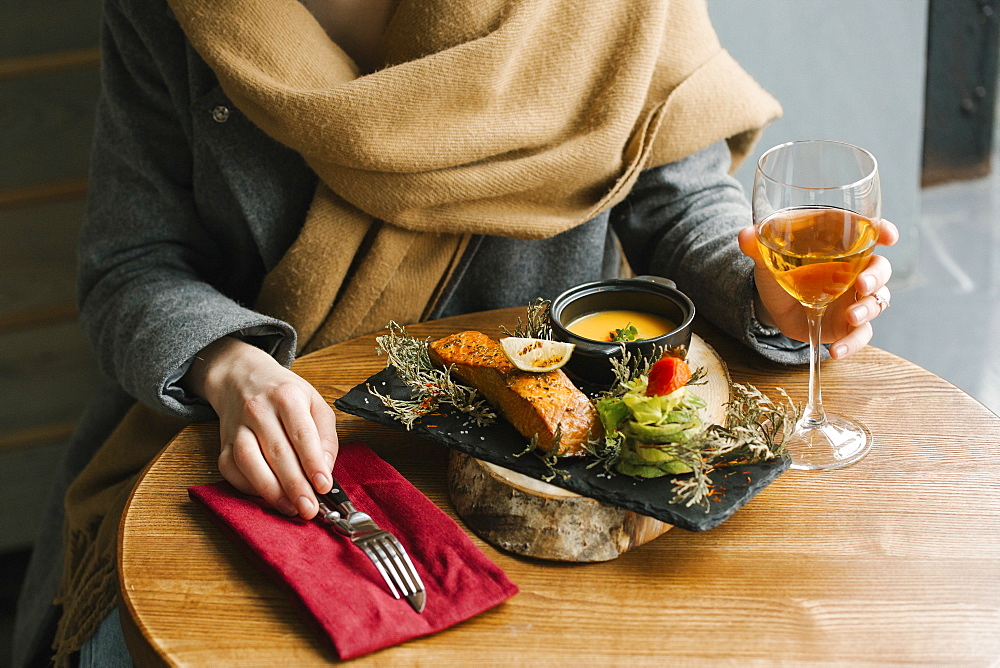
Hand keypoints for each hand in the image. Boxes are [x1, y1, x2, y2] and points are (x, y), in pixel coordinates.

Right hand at [182, 336, 337, 517]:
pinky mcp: (223, 443)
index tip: (324, 486)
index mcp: (286, 396)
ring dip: (270, 490)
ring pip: (249, 462)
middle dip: (295, 485)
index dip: (312, 462)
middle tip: (309, 508)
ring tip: (290, 508)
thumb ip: (325, 435)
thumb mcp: (314, 402)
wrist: (241, 377)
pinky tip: (267, 496)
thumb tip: (326, 469)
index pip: (301, 433)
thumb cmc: (283, 393)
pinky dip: (248, 487)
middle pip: (276, 452)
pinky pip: (230, 470)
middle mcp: (258, 410)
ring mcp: (237, 427)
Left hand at [738, 219, 899, 358]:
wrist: (770, 302)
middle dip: (877, 276)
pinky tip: (836, 350)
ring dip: (868, 310)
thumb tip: (745, 236)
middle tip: (862, 285)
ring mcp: (854, 298)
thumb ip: (756, 245)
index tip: (889, 235)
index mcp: (841, 245)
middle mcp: (855, 270)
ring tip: (850, 317)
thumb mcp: (765, 256)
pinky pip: (861, 334)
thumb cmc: (777, 270)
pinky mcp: (847, 324)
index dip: (884, 231)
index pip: (870, 232)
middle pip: (880, 268)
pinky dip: (853, 344)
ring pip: (877, 302)